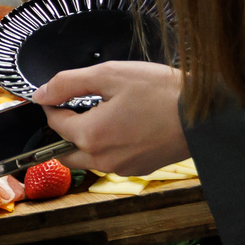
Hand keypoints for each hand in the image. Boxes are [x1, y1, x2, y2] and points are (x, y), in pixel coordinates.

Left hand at [31, 61, 188, 175]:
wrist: (203, 114)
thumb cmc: (160, 92)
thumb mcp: (110, 75)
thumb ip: (69, 83)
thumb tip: (41, 94)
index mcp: (91, 135)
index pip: (54, 124)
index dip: (52, 106)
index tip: (58, 94)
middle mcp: (102, 159)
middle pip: (65, 152)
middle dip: (63, 132)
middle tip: (74, 109)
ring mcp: (122, 168)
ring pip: (89, 159)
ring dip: (86, 141)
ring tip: (103, 114)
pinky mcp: (139, 169)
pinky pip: (112, 161)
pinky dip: (108, 146)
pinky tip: (125, 125)